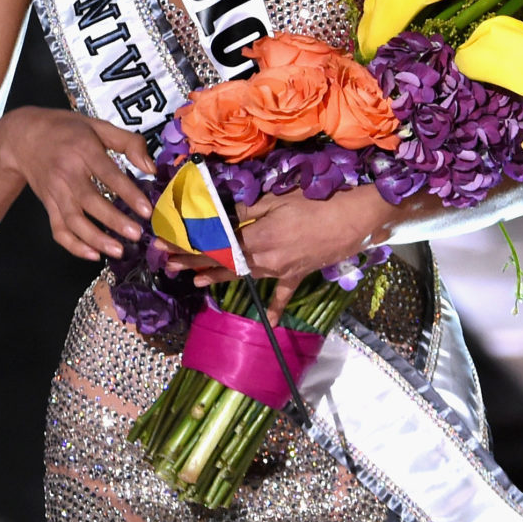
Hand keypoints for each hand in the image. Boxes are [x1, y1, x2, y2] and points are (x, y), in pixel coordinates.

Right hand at [0, 107, 155, 260]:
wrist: (23, 137)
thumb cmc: (67, 130)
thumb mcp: (99, 126)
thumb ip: (128, 143)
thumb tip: (151, 167)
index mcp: (83, 151)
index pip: (108, 175)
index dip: (128, 193)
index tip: (146, 210)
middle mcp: (67, 174)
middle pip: (90, 202)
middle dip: (114, 221)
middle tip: (136, 234)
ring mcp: (54, 192)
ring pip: (73, 220)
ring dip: (95, 238)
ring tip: (118, 250)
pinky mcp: (47, 205)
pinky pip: (58, 229)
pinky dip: (73, 245)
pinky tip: (92, 253)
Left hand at [169, 186, 385, 319]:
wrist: (357, 218)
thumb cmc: (320, 201)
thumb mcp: (280, 197)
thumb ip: (247, 206)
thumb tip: (217, 209)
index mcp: (259, 236)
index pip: (214, 241)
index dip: (189, 243)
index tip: (166, 243)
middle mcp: (265, 257)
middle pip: (223, 260)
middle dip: (194, 261)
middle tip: (169, 263)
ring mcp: (281, 269)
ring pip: (244, 274)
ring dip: (218, 276)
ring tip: (196, 280)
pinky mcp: (297, 274)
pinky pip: (283, 294)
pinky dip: (275, 308)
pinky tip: (268, 324)